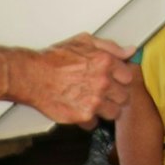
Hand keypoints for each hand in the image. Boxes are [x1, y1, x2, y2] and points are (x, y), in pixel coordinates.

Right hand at [18, 36, 138, 124]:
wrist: (33, 76)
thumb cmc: (56, 58)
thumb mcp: (85, 42)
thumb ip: (111, 47)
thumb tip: (130, 51)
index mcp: (106, 62)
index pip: (129, 77)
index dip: (121, 79)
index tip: (115, 80)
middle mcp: (103, 82)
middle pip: (124, 96)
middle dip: (115, 95)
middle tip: (104, 92)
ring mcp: (94, 101)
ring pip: (114, 113)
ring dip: (105, 109)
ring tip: (93, 102)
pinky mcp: (83, 116)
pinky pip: (95, 123)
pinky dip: (89, 119)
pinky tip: (80, 108)